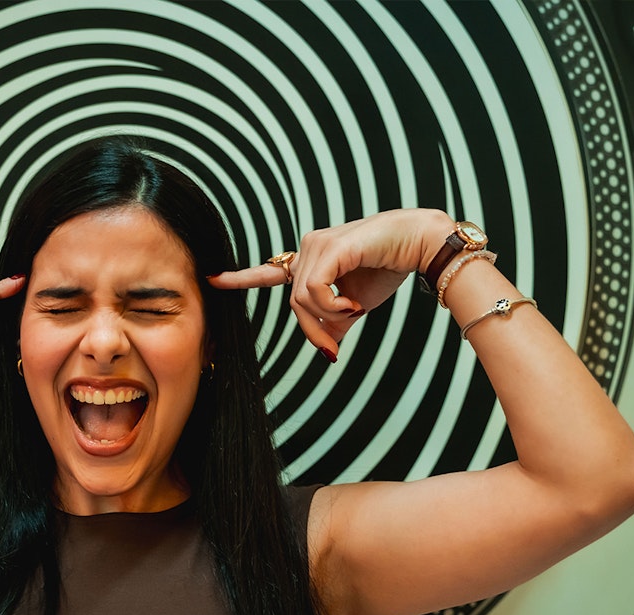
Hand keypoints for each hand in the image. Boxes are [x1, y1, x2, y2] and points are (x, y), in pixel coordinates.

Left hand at [207, 208, 451, 359]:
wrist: (421, 245)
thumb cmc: (390, 267)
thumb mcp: (357, 305)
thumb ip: (336, 322)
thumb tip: (326, 348)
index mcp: (311, 260)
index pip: (270, 272)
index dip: (241, 278)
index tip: (212, 279)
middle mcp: (309, 248)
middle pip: (294, 303)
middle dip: (313, 331)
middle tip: (333, 350)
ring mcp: (316, 245)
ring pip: (301, 300)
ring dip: (327, 318)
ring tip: (355, 312)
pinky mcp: (329, 248)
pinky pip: (312, 291)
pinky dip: (331, 305)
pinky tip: (354, 304)